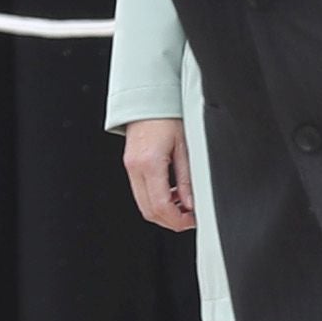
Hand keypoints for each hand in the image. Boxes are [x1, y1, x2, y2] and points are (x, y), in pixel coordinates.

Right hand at [120, 116, 195, 232]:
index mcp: (150, 164)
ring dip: (162, 212)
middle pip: (149, 211)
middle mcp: (136, 168)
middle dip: (169, 221)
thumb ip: (187, 179)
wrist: (148, 99)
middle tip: (188, 218)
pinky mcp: (130, 165)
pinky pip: (140, 192)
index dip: (177, 220)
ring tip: (183, 206)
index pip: (161, 206)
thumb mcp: (185, 147)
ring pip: (143, 204)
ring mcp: (130, 167)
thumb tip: (191, 203)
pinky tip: (171, 195)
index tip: (191, 221)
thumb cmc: (167, 116)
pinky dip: (155, 200)